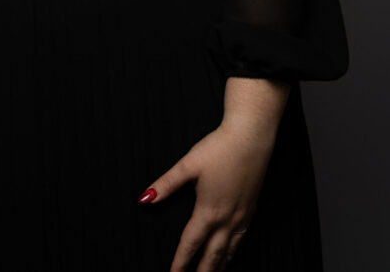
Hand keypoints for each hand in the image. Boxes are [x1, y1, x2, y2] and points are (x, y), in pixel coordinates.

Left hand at [138, 120, 275, 270]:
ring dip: (217, 267)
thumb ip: (166, 185)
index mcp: (208, 211)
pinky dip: (234, 253)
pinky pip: (242, 240)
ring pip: (229, 252)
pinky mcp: (250, 210)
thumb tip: (145, 198)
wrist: (251, 138)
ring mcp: (241, 216)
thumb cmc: (219, 148)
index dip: (180, 263)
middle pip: (212, 256)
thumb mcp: (187, 165)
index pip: (190, 244)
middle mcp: (227, 219)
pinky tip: (231, 254)